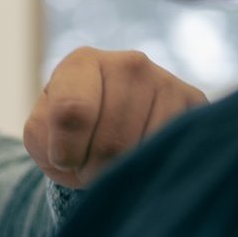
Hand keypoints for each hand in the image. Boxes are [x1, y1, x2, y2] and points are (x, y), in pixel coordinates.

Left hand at [24, 47, 206, 187]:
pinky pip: (173, 149)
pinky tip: (143, 159)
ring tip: (115, 165)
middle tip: (92, 170)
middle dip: (96, 170)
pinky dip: (154, 167)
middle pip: (112, 140)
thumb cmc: (69, 133)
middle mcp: (128, 63)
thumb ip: (44, 135)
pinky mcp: (195, 103)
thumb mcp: (42, 133)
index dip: (66, 152)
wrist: (111, 131)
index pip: (73, 113)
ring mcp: (165, 80)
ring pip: (145, 149)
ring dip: (125, 173)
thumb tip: (71, 148)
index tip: (64, 161)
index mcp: (82, 63)